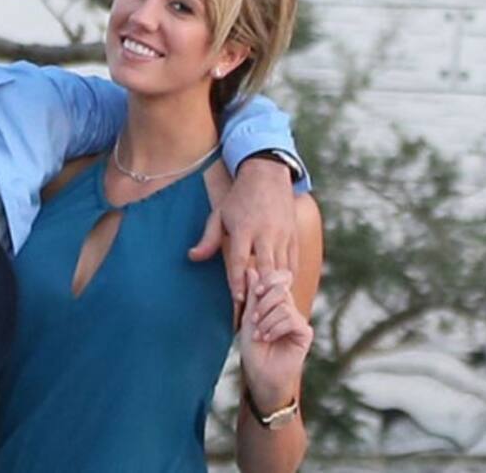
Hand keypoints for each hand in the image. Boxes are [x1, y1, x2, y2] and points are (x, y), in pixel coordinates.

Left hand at [190, 157, 295, 302]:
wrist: (267, 175)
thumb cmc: (238, 198)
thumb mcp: (219, 214)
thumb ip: (208, 239)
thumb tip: (192, 257)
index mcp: (245, 228)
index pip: (240, 259)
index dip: (238, 281)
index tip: (237, 300)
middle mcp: (266, 233)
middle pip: (266, 267)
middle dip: (262, 290)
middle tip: (257, 311)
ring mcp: (283, 235)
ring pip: (283, 268)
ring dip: (277, 289)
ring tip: (270, 308)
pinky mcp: (294, 236)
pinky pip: (293, 263)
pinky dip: (288, 279)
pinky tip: (282, 293)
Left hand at [238, 269, 311, 411]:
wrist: (260, 375)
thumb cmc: (253, 349)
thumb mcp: (248, 318)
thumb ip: (252, 295)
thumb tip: (251, 269)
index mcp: (275, 302)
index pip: (279, 278)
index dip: (268, 280)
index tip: (256, 292)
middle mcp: (289, 308)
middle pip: (281, 288)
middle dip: (264, 302)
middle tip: (254, 318)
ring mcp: (298, 320)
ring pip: (284, 305)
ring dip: (266, 320)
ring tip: (259, 334)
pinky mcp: (305, 333)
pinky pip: (292, 320)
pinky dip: (275, 328)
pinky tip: (267, 338)